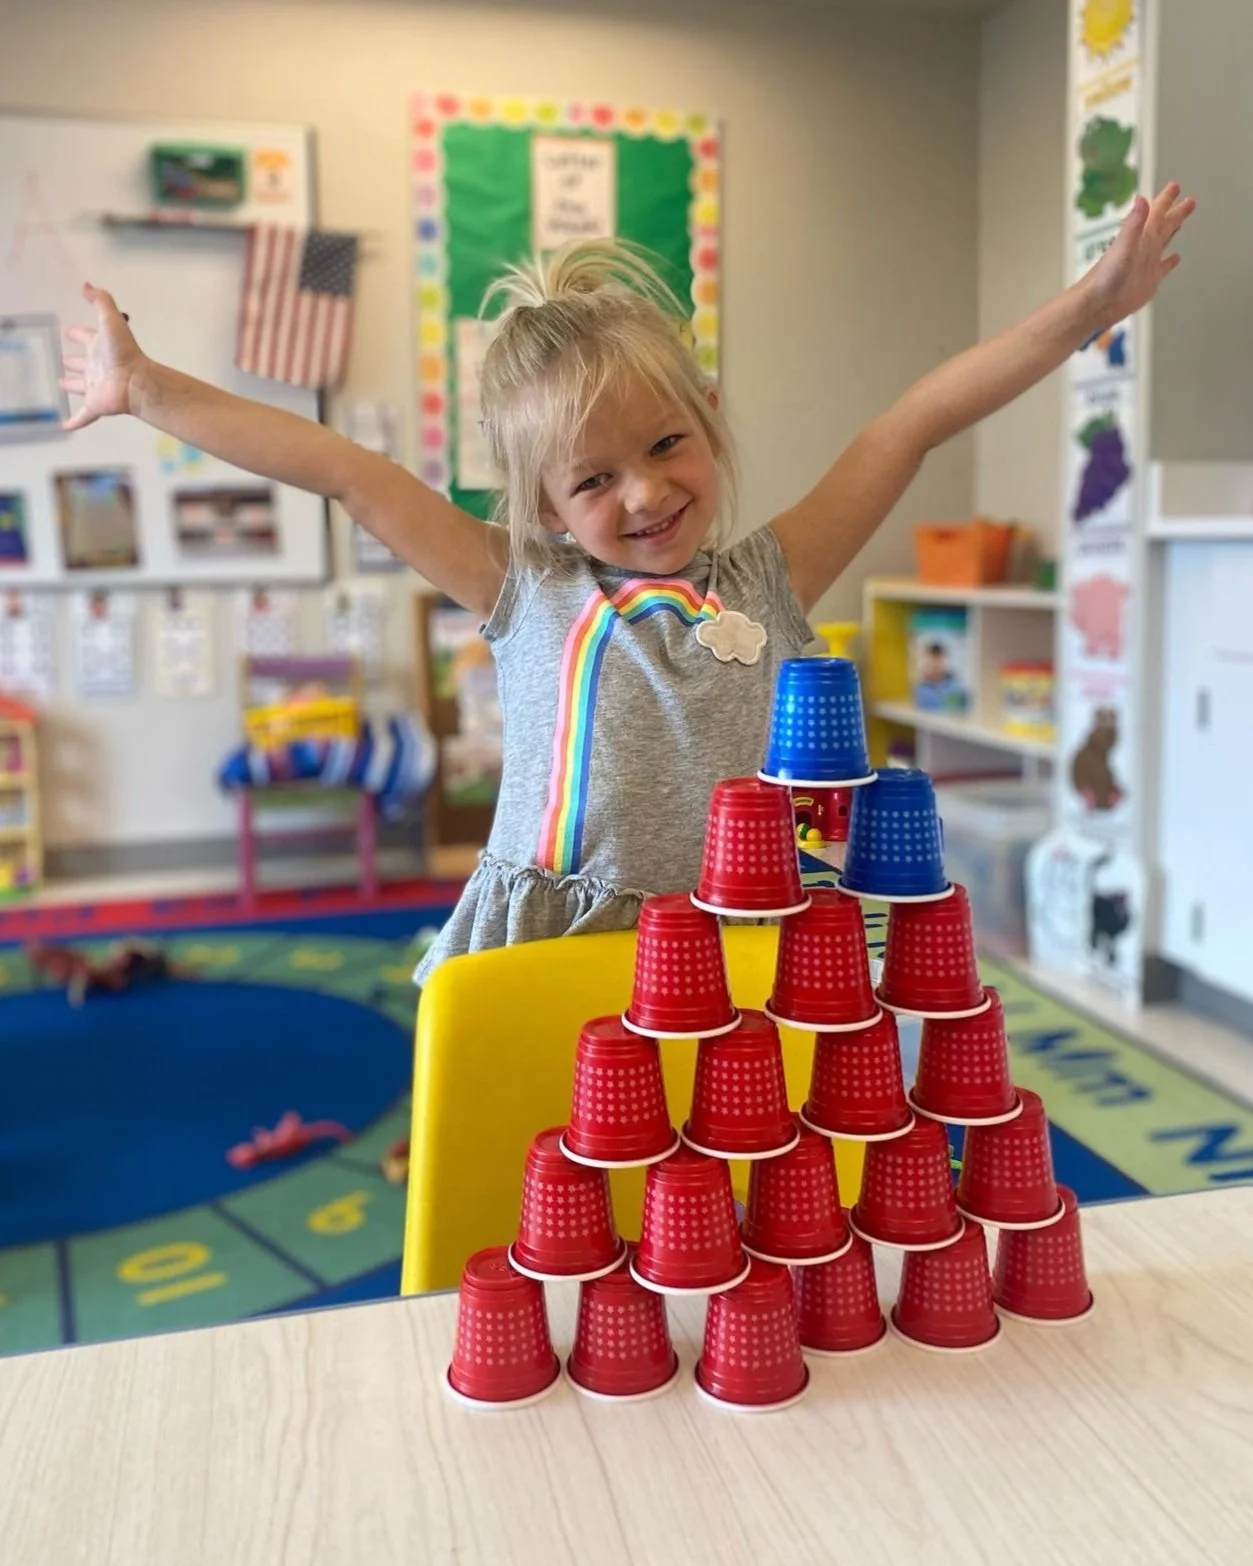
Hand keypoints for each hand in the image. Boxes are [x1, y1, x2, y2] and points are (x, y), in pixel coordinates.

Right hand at [60, 283, 147, 430]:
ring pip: (82, 386)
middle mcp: (97, 367)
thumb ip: (101, 301)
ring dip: (72, 385)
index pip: (86, 338)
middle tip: (65, 360)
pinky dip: (74, 421)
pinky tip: (65, 426)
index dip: (78, 334)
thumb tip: (87, 285)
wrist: (136, 382)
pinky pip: (83, 415)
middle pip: (83, 363)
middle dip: (74, 361)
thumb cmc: (124, 352)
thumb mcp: (111, 321)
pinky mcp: (96, 405)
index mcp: (100, 347)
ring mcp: (96, 387)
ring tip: (62, 383)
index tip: (70, 332)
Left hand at [1085, 182, 1195, 328]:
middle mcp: (1145, 247)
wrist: (1098, 304)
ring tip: (1181, 220)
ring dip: (1173, 230)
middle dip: (1176, 211)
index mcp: (1141, 236)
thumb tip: (1140, 199)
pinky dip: (1170, 262)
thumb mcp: (1123, 245)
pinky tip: (1175, 258)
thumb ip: (1133, 223)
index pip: (1157, 211)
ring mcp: (1147, 263)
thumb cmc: (1105, 276)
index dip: (1166, 199)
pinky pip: (1164, 267)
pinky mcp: (1150, 280)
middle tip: (1188, 200)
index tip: (1175, 186)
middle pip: (1165, 223)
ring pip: (1164, 241)